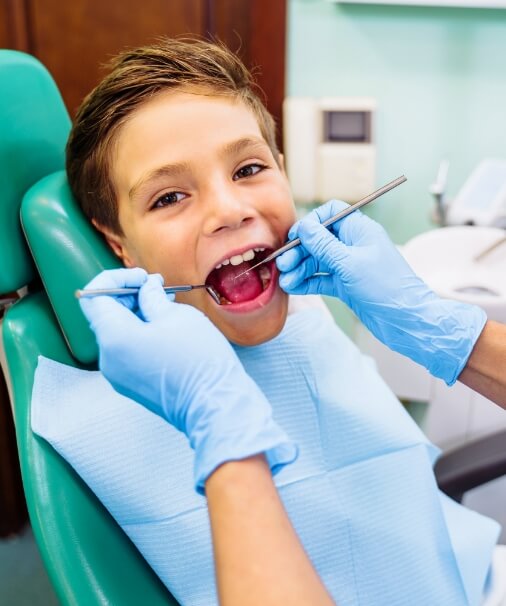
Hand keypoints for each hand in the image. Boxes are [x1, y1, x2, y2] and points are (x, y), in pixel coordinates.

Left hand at [79, 268, 295, 491]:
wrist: (214, 405)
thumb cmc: (198, 360)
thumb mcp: (175, 316)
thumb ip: (151, 297)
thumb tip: (146, 288)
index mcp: (114, 337)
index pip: (94, 296)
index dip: (117, 279)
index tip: (143, 277)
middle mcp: (108, 358)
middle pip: (105, 314)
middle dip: (129, 295)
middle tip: (159, 288)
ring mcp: (118, 374)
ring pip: (117, 332)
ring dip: (137, 314)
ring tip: (167, 307)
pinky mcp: (131, 384)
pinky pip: (127, 350)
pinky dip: (140, 333)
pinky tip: (166, 329)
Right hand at [277, 200, 485, 384]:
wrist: (405, 320)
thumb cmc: (385, 286)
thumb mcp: (349, 263)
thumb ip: (323, 244)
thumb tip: (304, 226)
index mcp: (360, 230)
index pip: (331, 213)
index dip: (311, 223)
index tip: (294, 237)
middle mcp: (353, 245)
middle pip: (319, 240)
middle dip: (299, 251)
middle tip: (283, 264)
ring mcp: (349, 266)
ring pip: (317, 262)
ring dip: (300, 269)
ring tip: (286, 281)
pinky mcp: (346, 285)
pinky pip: (321, 279)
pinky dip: (307, 282)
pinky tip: (293, 287)